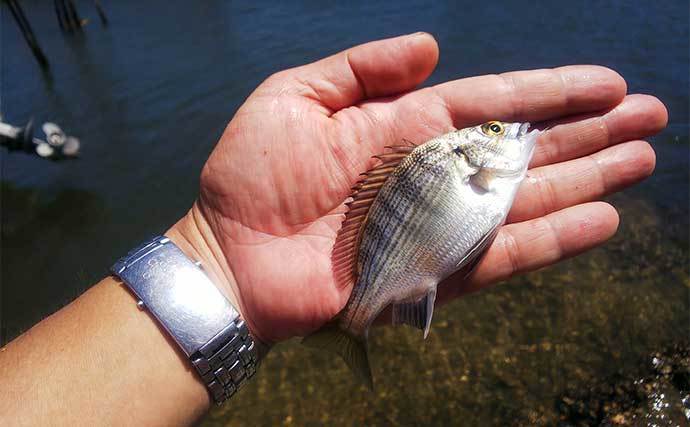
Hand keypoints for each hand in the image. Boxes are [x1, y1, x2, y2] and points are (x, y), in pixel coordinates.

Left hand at [169, 33, 665, 344]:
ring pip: (524, 199)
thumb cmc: (251, 177)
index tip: (605, 83)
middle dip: (585, 133)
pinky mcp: (430, 272)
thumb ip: (359, 70)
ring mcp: (434, 224)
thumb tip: (430, 45)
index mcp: (402, 127)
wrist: (229, 257)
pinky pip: (499, 256)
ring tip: (642, 162)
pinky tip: (601, 220)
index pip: (490, 103)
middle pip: (521, 148)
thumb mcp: (294, 99)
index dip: (546, 92)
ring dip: (585, 180)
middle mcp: (429, 172)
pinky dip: (550, 240)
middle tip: (650, 117)